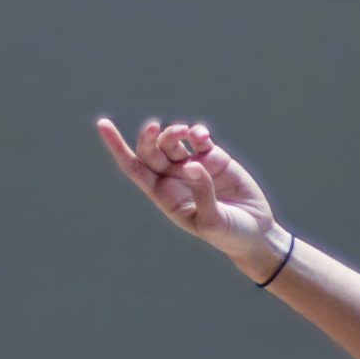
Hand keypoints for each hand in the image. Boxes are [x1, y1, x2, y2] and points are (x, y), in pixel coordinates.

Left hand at [95, 116, 285, 271]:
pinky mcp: (215, 158)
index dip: (117, 146)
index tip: (103, 124)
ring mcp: (194, 166)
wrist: (256, 233)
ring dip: (174, 132)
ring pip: (173, 141)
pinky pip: (200, 139)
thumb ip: (202, 193)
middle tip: (156, 128)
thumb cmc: (229, 234)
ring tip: (186, 133)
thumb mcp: (212, 221)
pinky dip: (198, 132)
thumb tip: (193, 164)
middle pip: (151, 151)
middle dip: (149, 137)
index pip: (134, 167)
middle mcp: (175, 178)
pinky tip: (201, 136)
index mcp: (164, 196)